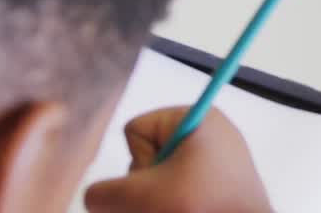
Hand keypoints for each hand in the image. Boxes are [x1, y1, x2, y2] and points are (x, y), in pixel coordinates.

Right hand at [84, 106, 271, 212]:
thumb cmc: (198, 207)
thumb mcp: (137, 197)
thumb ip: (101, 194)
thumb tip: (99, 198)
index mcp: (197, 118)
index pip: (135, 129)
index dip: (138, 158)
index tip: (163, 173)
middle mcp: (210, 132)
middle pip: (146, 158)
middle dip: (146, 187)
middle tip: (172, 200)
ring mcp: (218, 160)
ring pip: (160, 181)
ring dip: (157, 203)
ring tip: (181, 208)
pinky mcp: (221, 185)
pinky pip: (179, 193)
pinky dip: (173, 207)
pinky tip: (187, 209)